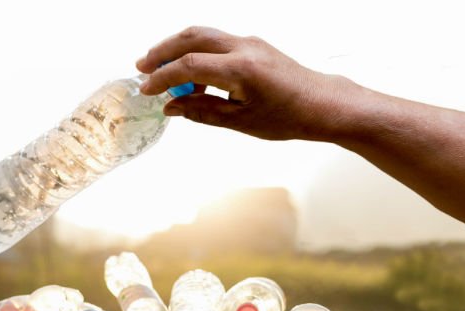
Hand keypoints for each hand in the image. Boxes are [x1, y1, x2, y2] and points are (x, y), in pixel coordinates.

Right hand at [136, 26, 353, 141]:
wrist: (322, 104)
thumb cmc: (288, 117)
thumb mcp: (240, 122)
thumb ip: (202, 111)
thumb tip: (172, 107)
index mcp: (241, 70)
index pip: (190, 66)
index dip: (163, 78)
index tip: (146, 90)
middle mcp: (244, 48)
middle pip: (192, 38)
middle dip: (162, 51)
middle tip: (142, 68)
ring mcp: (249, 42)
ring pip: (203, 34)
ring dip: (176, 48)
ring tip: (160, 71)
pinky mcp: (252, 45)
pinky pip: (216, 42)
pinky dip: (195, 53)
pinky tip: (190, 78)